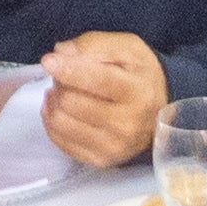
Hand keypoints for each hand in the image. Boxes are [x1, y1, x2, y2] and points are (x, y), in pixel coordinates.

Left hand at [42, 32, 168, 167]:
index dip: (68, 68)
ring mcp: (113, 146)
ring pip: (61, 122)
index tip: (48, 60)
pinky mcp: (101, 160)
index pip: (96, 80)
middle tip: (64, 77)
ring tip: (60, 93)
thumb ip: (95, 44)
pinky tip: (60, 110)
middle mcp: (127, 124)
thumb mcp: (128, 48)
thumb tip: (61, 52)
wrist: (158, 113)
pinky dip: (53, 123)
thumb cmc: (140, 76)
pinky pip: (61, 142)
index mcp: (137, 92)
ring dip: (53, 103)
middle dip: (60, 83)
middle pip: (72, 101)